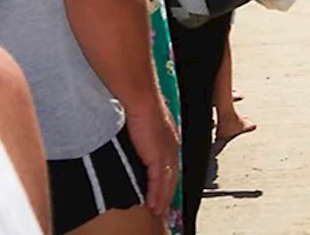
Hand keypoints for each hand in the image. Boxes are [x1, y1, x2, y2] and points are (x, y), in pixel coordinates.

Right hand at [124, 98, 178, 215]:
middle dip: (169, 194)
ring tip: (158, 212)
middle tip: (164, 209)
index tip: (165, 192)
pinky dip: (157, 194)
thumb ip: (143, 136)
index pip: (172, 164)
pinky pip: (159, 180)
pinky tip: (153, 204)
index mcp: (170, 138)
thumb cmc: (139, 105)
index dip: (169, 180)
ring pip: (168, 181)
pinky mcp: (159, 154)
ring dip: (163, 198)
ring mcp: (168, 150)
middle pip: (173, 176)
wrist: (141, 98)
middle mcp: (172, 145)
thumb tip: (136, 143)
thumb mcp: (144, 124)